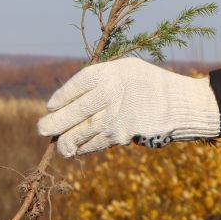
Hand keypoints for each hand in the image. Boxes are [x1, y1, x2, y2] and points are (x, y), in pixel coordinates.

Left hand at [37, 57, 220, 157]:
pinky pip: (95, 143)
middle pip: (73, 111)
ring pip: (81, 132)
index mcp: (109, 73)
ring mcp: (114, 116)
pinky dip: (84, 147)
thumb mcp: (126, 70)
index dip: (61, 97)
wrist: (178, 104)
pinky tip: (76, 149)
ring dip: (66, 140)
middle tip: (42, 129)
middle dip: (55, 122)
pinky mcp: (121, 135)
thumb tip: (69, 100)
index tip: (51, 106)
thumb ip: (100, 80)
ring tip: (58, 145)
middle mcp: (109, 93)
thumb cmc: (149, 85)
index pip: (76, 86)